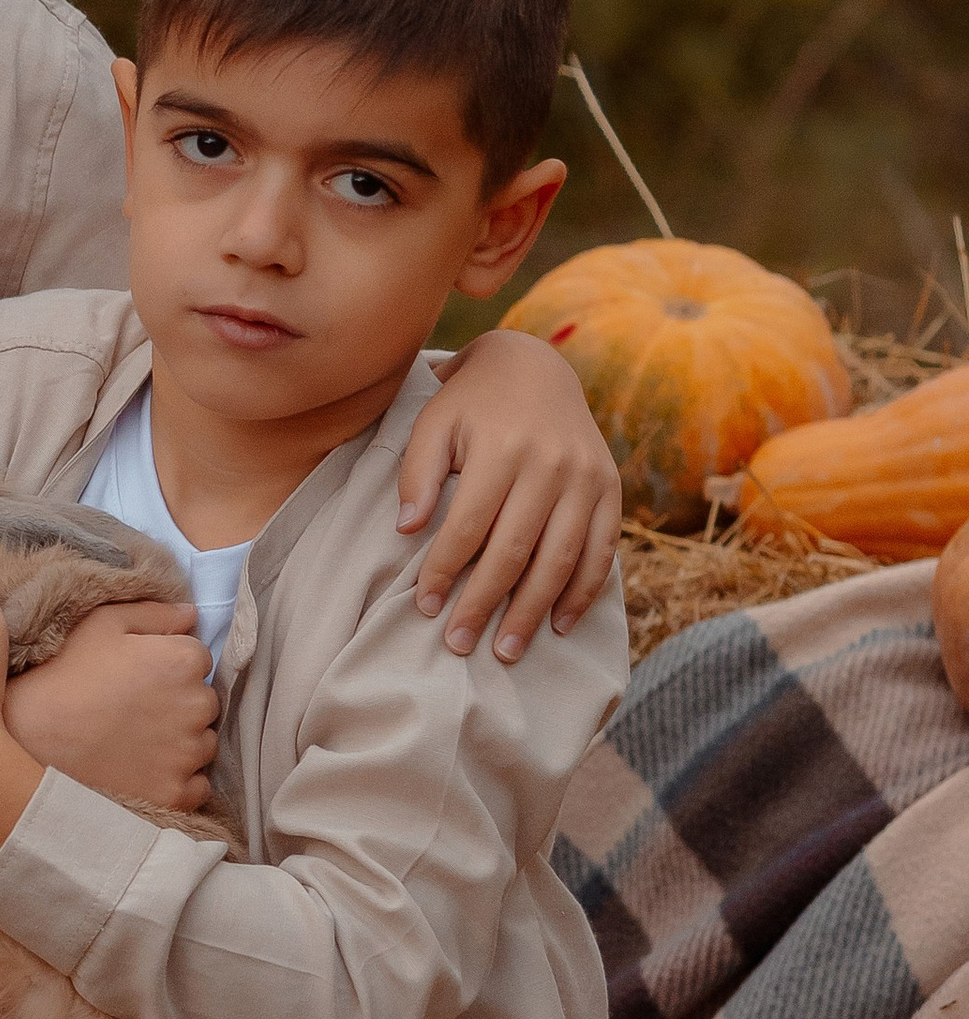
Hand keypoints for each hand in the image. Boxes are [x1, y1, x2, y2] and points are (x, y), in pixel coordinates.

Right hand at [4, 598, 217, 812]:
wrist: (25, 740)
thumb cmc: (60, 675)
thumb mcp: (100, 625)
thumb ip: (153, 613)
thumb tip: (190, 614)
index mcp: (182, 661)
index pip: (199, 660)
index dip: (167, 667)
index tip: (139, 678)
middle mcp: (196, 707)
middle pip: (204, 704)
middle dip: (179, 706)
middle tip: (133, 712)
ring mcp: (187, 755)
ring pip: (202, 746)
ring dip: (180, 744)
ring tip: (134, 743)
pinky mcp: (176, 794)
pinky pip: (196, 788)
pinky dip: (177, 782)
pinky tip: (141, 772)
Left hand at [400, 325, 621, 661]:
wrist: (535, 366)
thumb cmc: (470, 403)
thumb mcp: (434, 422)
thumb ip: (417, 473)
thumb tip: (408, 529)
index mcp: (502, 448)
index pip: (469, 526)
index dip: (445, 571)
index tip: (425, 606)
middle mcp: (551, 464)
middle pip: (515, 550)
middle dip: (484, 604)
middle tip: (458, 644)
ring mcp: (587, 478)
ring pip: (560, 558)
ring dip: (533, 611)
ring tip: (506, 651)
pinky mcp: (611, 488)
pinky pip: (602, 550)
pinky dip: (583, 592)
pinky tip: (559, 625)